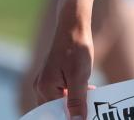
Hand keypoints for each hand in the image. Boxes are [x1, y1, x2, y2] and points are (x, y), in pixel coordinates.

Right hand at [35, 0, 95, 118]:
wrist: (73, 23)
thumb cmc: (76, 47)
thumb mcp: (79, 76)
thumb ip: (77, 100)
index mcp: (44, 89)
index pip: (54, 115)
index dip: (69, 119)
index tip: (84, 116)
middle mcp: (41, 86)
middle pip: (56, 110)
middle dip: (72, 112)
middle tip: (90, 111)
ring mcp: (45, 80)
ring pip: (60, 101)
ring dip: (75, 103)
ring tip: (92, 101)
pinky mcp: (53, 75)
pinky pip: (61, 92)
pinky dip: (74, 94)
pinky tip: (88, 91)